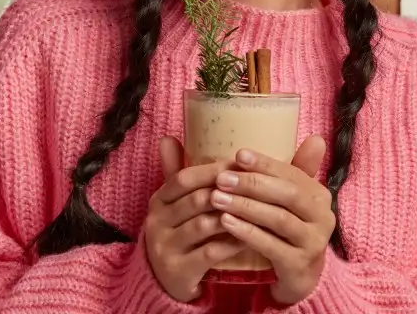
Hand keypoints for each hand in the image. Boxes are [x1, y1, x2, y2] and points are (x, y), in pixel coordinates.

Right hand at [143, 136, 248, 301]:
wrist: (164, 280)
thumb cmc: (179, 233)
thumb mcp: (175, 204)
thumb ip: (178, 173)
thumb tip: (168, 136)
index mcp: (158, 200)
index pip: (184, 178)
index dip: (213, 170)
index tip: (240, 165)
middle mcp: (157, 221)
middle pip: (196, 200)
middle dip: (228, 192)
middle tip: (257, 187)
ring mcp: (165, 247)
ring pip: (204, 225)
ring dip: (234, 216)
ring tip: (259, 210)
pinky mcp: (178, 270)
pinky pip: (210, 252)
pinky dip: (232, 242)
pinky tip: (251, 237)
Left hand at [211, 136, 334, 303]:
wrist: (299, 276)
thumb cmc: (287, 230)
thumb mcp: (289, 201)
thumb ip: (290, 172)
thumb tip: (314, 138)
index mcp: (319, 195)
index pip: (292, 173)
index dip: (266, 163)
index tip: (238, 155)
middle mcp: (322, 217)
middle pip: (287, 194)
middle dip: (252, 184)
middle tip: (222, 178)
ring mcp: (313, 242)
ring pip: (278, 219)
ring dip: (245, 207)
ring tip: (217, 198)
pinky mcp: (299, 265)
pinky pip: (271, 246)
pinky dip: (247, 233)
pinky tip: (226, 223)